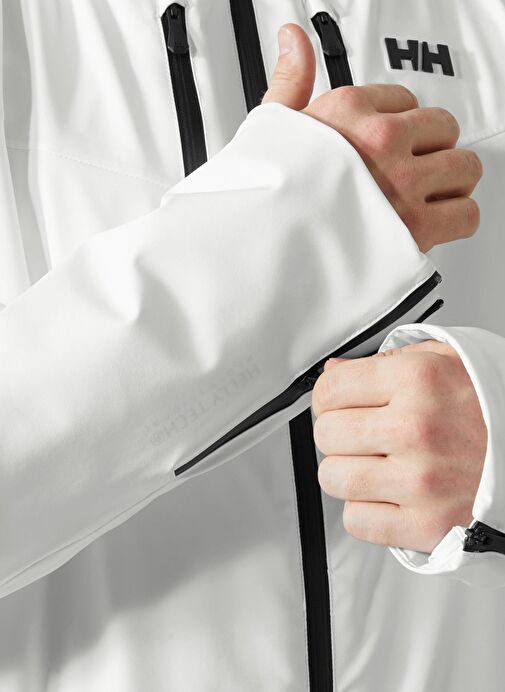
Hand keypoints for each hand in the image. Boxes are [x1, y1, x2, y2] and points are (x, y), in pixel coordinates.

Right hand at [262, 24, 481, 251]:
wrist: (263, 249)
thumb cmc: (267, 197)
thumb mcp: (273, 127)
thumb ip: (293, 80)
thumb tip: (294, 41)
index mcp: (350, 112)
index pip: (404, 99)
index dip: (397, 122)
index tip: (386, 142)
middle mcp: (382, 143)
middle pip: (442, 128)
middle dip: (429, 147)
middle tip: (410, 166)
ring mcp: (402, 185)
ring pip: (463, 168)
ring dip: (449, 180)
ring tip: (427, 191)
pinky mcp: (415, 228)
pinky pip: (466, 215)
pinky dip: (455, 219)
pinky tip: (434, 219)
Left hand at [311, 341, 487, 552]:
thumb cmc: (488, 407)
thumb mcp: (444, 361)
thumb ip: (385, 361)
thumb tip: (332, 371)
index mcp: (417, 380)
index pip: (330, 389)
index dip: (329, 396)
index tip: (339, 403)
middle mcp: (416, 429)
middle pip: (326, 434)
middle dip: (338, 433)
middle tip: (362, 434)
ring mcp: (420, 481)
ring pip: (333, 478)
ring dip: (348, 471)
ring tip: (376, 464)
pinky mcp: (427, 525)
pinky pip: (357, 520)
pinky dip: (365, 509)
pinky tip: (387, 494)